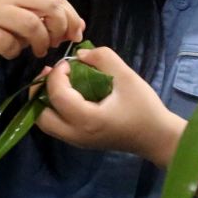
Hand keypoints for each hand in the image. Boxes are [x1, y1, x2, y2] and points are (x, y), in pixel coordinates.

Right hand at [0, 0, 84, 73]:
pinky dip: (15, 51)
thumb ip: (53, 18)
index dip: (70, 17)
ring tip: (39, 51)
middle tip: (55, 43)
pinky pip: (9, 43)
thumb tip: (81, 27)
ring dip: (41, 42)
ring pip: (31, 24)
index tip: (75, 35)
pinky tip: (11, 52)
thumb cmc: (1, 28)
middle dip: (59, 27)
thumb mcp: (29, 19)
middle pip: (48, 4)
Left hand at [36, 45, 176, 162]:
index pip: (57, 96)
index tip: (69, 62)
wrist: (157, 137)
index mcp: (87, 119)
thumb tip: (79, 55)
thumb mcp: (126, 76)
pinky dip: (54, 109)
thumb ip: (102, 58)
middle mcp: (76, 134)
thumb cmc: (144, 108)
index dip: (57, 74)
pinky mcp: (80, 142)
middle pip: (41, 116)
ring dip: (44, 101)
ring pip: (45, 123)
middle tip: (51, 73)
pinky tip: (68, 94)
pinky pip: (56, 126)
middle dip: (40, 91)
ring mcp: (77, 141)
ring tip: (58, 83)